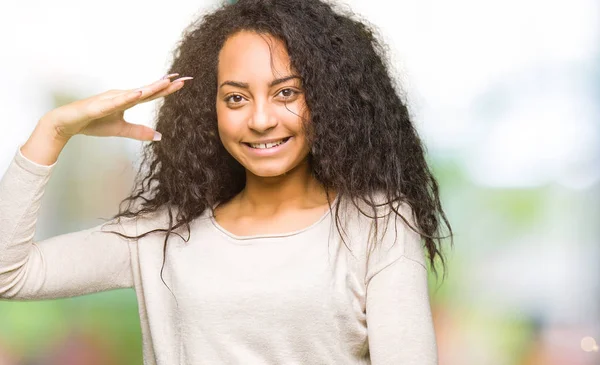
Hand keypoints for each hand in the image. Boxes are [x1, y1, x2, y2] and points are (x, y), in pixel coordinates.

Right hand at [41, 73, 191, 140]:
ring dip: (150, 88)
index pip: (151, 94)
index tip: (182, 82)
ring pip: (133, 93)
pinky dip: (126, 98)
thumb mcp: (121, 130)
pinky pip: (114, 102)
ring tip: (166, 82)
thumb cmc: (93, 123)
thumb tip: (159, 136)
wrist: (67, 124)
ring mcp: (109, 99)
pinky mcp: (98, 106)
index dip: (167, 89)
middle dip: (165, 84)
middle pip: (146, 90)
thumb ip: (139, 132)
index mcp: (126, 100)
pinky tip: (137, 94)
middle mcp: (120, 96)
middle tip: (183, 78)